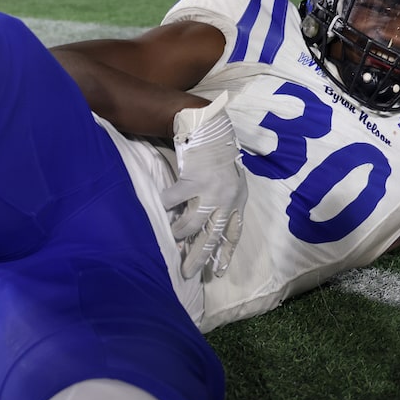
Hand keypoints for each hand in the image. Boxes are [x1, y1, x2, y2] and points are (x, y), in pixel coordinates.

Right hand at [159, 92, 246, 278]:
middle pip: (213, 237)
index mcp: (239, 200)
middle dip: (199, 258)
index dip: (226, 254)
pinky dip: (165, 206)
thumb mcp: (230, 180)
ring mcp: (212, 190)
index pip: (234, 233)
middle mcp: (228, 198)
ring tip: (173, 237)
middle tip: (187, 273)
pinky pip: (174, 201)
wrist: (211, 127)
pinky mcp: (194, 180)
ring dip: (180, 233)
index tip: (217, 272)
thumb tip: (204, 228)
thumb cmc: (218, 154)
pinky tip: (161, 207)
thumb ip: (222, 202)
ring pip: (193, 224)